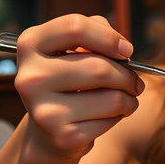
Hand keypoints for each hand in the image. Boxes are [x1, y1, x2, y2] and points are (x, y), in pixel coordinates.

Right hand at [15, 14, 143, 157]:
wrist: (49, 128)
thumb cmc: (71, 78)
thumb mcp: (75, 47)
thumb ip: (97, 32)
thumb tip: (122, 47)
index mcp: (31, 44)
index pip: (75, 27)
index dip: (110, 37)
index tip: (127, 50)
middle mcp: (30, 77)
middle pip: (100, 68)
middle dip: (128, 76)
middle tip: (134, 82)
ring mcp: (44, 110)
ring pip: (114, 98)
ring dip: (130, 99)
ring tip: (125, 99)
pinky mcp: (63, 136)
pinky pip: (111, 120)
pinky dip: (119, 117)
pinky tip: (107, 115)